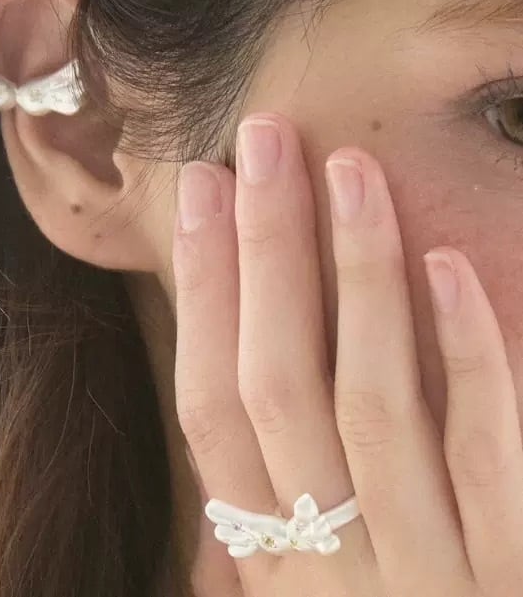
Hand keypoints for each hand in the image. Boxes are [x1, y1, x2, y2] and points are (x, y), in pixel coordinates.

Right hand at [171, 112, 522, 596]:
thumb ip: (259, 523)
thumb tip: (221, 414)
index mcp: (269, 559)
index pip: (212, 400)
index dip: (202, 288)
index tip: (203, 191)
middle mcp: (331, 559)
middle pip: (280, 381)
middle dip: (265, 253)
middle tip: (265, 141)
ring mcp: (425, 569)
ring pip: (374, 400)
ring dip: (357, 276)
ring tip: (347, 172)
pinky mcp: (513, 578)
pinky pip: (490, 459)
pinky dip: (469, 358)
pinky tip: (450, 269)